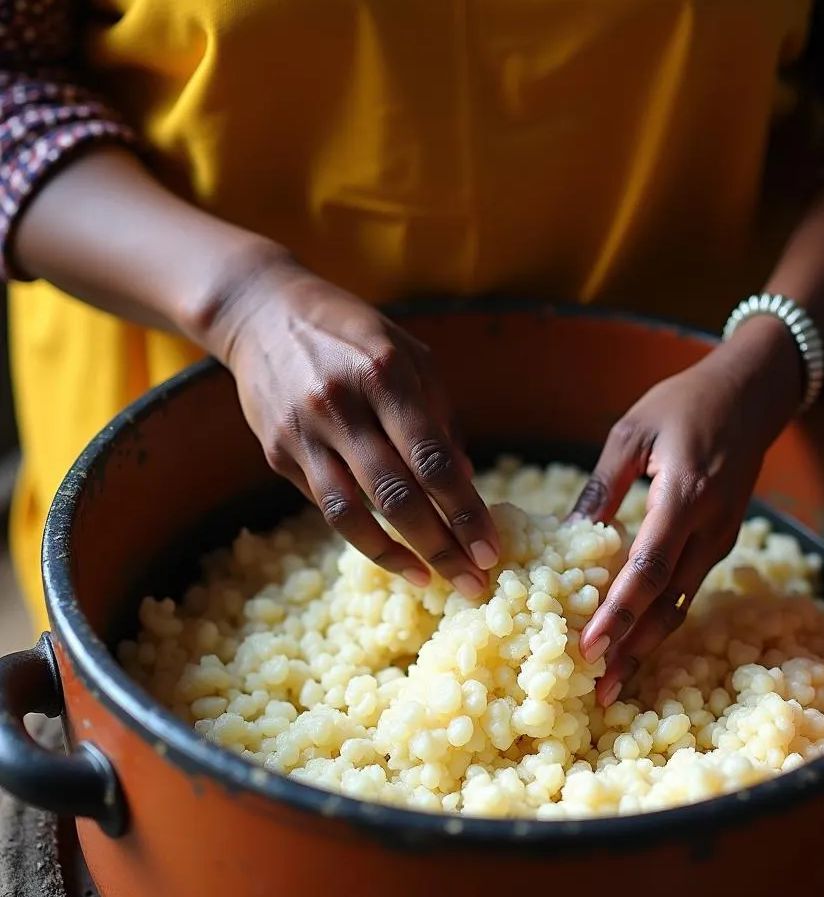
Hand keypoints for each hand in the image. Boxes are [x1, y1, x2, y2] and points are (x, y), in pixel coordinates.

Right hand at [207, 255, 498, 595]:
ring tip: (431, 581)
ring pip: (352, 514)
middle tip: (472, 583)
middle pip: (396, 496)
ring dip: (397, 556)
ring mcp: (302, 432)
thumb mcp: (410, 356)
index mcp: (384, 374)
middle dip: (440, 547)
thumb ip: (440, 419)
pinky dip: (362, 536)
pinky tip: (392, 554)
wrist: (261, 313)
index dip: (465, 511)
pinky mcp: (277, 453)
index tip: (490, 549)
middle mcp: (340, 404)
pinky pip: (326, 506)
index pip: (432, 459)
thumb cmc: (353, 335)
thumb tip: (466, 484)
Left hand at [572, 320, 802, 704]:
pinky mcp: (721, 540)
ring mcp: (720, 537)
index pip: (647, 567)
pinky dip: (661, 617)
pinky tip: (635, 636)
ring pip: (682, 604)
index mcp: (684, 495)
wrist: (752, 394)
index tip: (589, 647)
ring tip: (615, 681)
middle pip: (668, 603)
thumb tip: (568, 533)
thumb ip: (602, 485)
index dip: (618, 612)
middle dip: (632, 650)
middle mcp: (709, 527)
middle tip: (598, 691)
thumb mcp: (632, 431)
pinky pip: (688, 587)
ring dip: (648, 644)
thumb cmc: (685, 403)